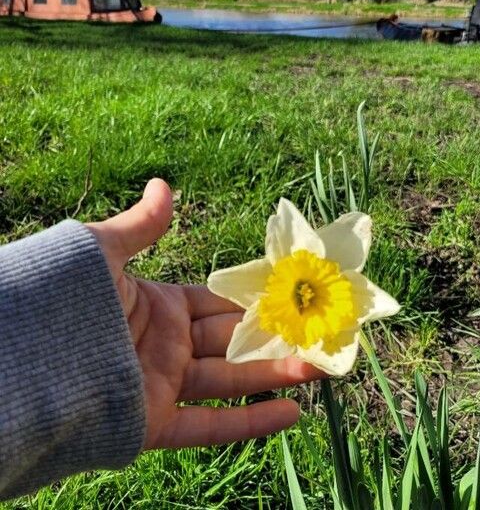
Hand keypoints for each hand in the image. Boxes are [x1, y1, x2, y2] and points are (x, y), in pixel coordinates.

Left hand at [86, 179, 322, 449]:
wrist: (20, 355)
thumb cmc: (64, 296)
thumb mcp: (103, 251)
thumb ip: (141, 224)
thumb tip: (163, 185)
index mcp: (160, 308)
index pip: (218, 304)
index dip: (253, 301)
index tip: (291, 297)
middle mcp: (167, 347)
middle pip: (232, 343)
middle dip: (275, 339)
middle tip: (317, 334)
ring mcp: (162, 386)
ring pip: (230, 383)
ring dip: (276, 377)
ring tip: (319, 368)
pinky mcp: (153, 424)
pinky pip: (210, 425)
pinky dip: (252, 422)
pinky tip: (292, 413)